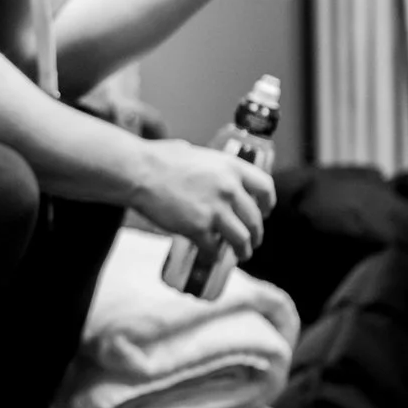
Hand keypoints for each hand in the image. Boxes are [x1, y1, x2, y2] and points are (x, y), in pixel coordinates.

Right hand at [130, 139, 276, 258]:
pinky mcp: (199, 228)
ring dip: (244, 249)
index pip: (265, 187)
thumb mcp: (194, 152)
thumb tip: (204, 169)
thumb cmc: (159, 159)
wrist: (139, 172)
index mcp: (230, 167)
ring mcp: (215, 210)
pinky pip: (214, 248)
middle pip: (255, 218)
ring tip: (241, 254)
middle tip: (252, 240)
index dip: (268, 203)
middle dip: (256, 233)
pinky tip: (210, 255)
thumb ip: (207, 164)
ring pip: (241, 238)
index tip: (265, 211)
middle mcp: (229, 189)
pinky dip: (213, 254)